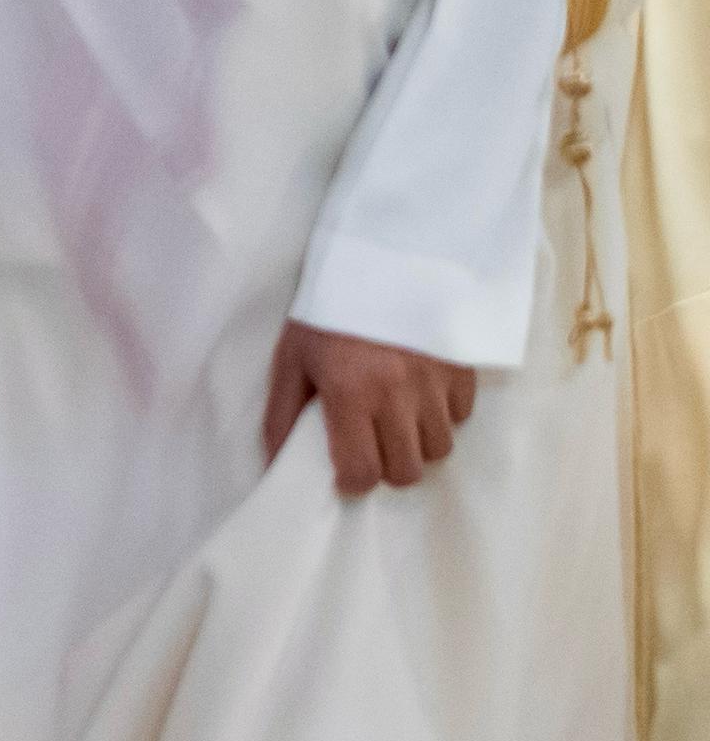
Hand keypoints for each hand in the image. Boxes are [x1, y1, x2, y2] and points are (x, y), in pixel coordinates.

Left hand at [265, 321, 481, 495]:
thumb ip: (282, 415)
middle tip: (372, 448)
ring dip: (417, 445)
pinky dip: (442, 415)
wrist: (381, 258)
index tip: (345, 474)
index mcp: (350, 391)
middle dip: (387, 468)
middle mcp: (398, 392)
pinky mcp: (462, 368)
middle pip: (407, 470)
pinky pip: (461, 416)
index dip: (353, 482)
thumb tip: (277, 465)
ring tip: (396, 421)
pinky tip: (419, 395)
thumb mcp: (291, 357)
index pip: (363, 471)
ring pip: (439, 449)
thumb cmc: (327, 312)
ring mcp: (435, 381)